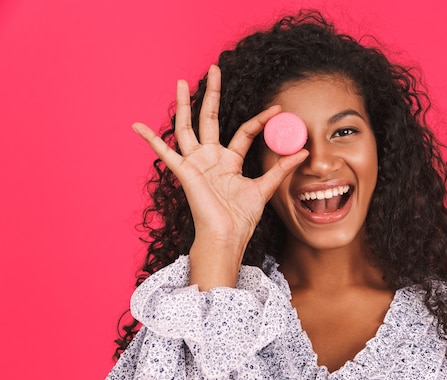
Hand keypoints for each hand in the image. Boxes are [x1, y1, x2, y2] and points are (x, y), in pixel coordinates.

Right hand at [132, 65, 307, 288]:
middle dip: (212, 95)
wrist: (227, 237)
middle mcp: (211, 158)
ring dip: (183, 105)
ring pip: (187, 127)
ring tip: (181, 82)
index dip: (261, 120)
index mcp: (229, 161)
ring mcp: (196, 163)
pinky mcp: (184, 171)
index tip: (277, 108)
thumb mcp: (264, 188)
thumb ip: (281, 168)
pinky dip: (150, 140)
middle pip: (210, 119)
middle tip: (214, 70)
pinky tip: (136, 126)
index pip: (245, 132)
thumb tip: (304, 151)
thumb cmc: (241, 218)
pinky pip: (164, 152)